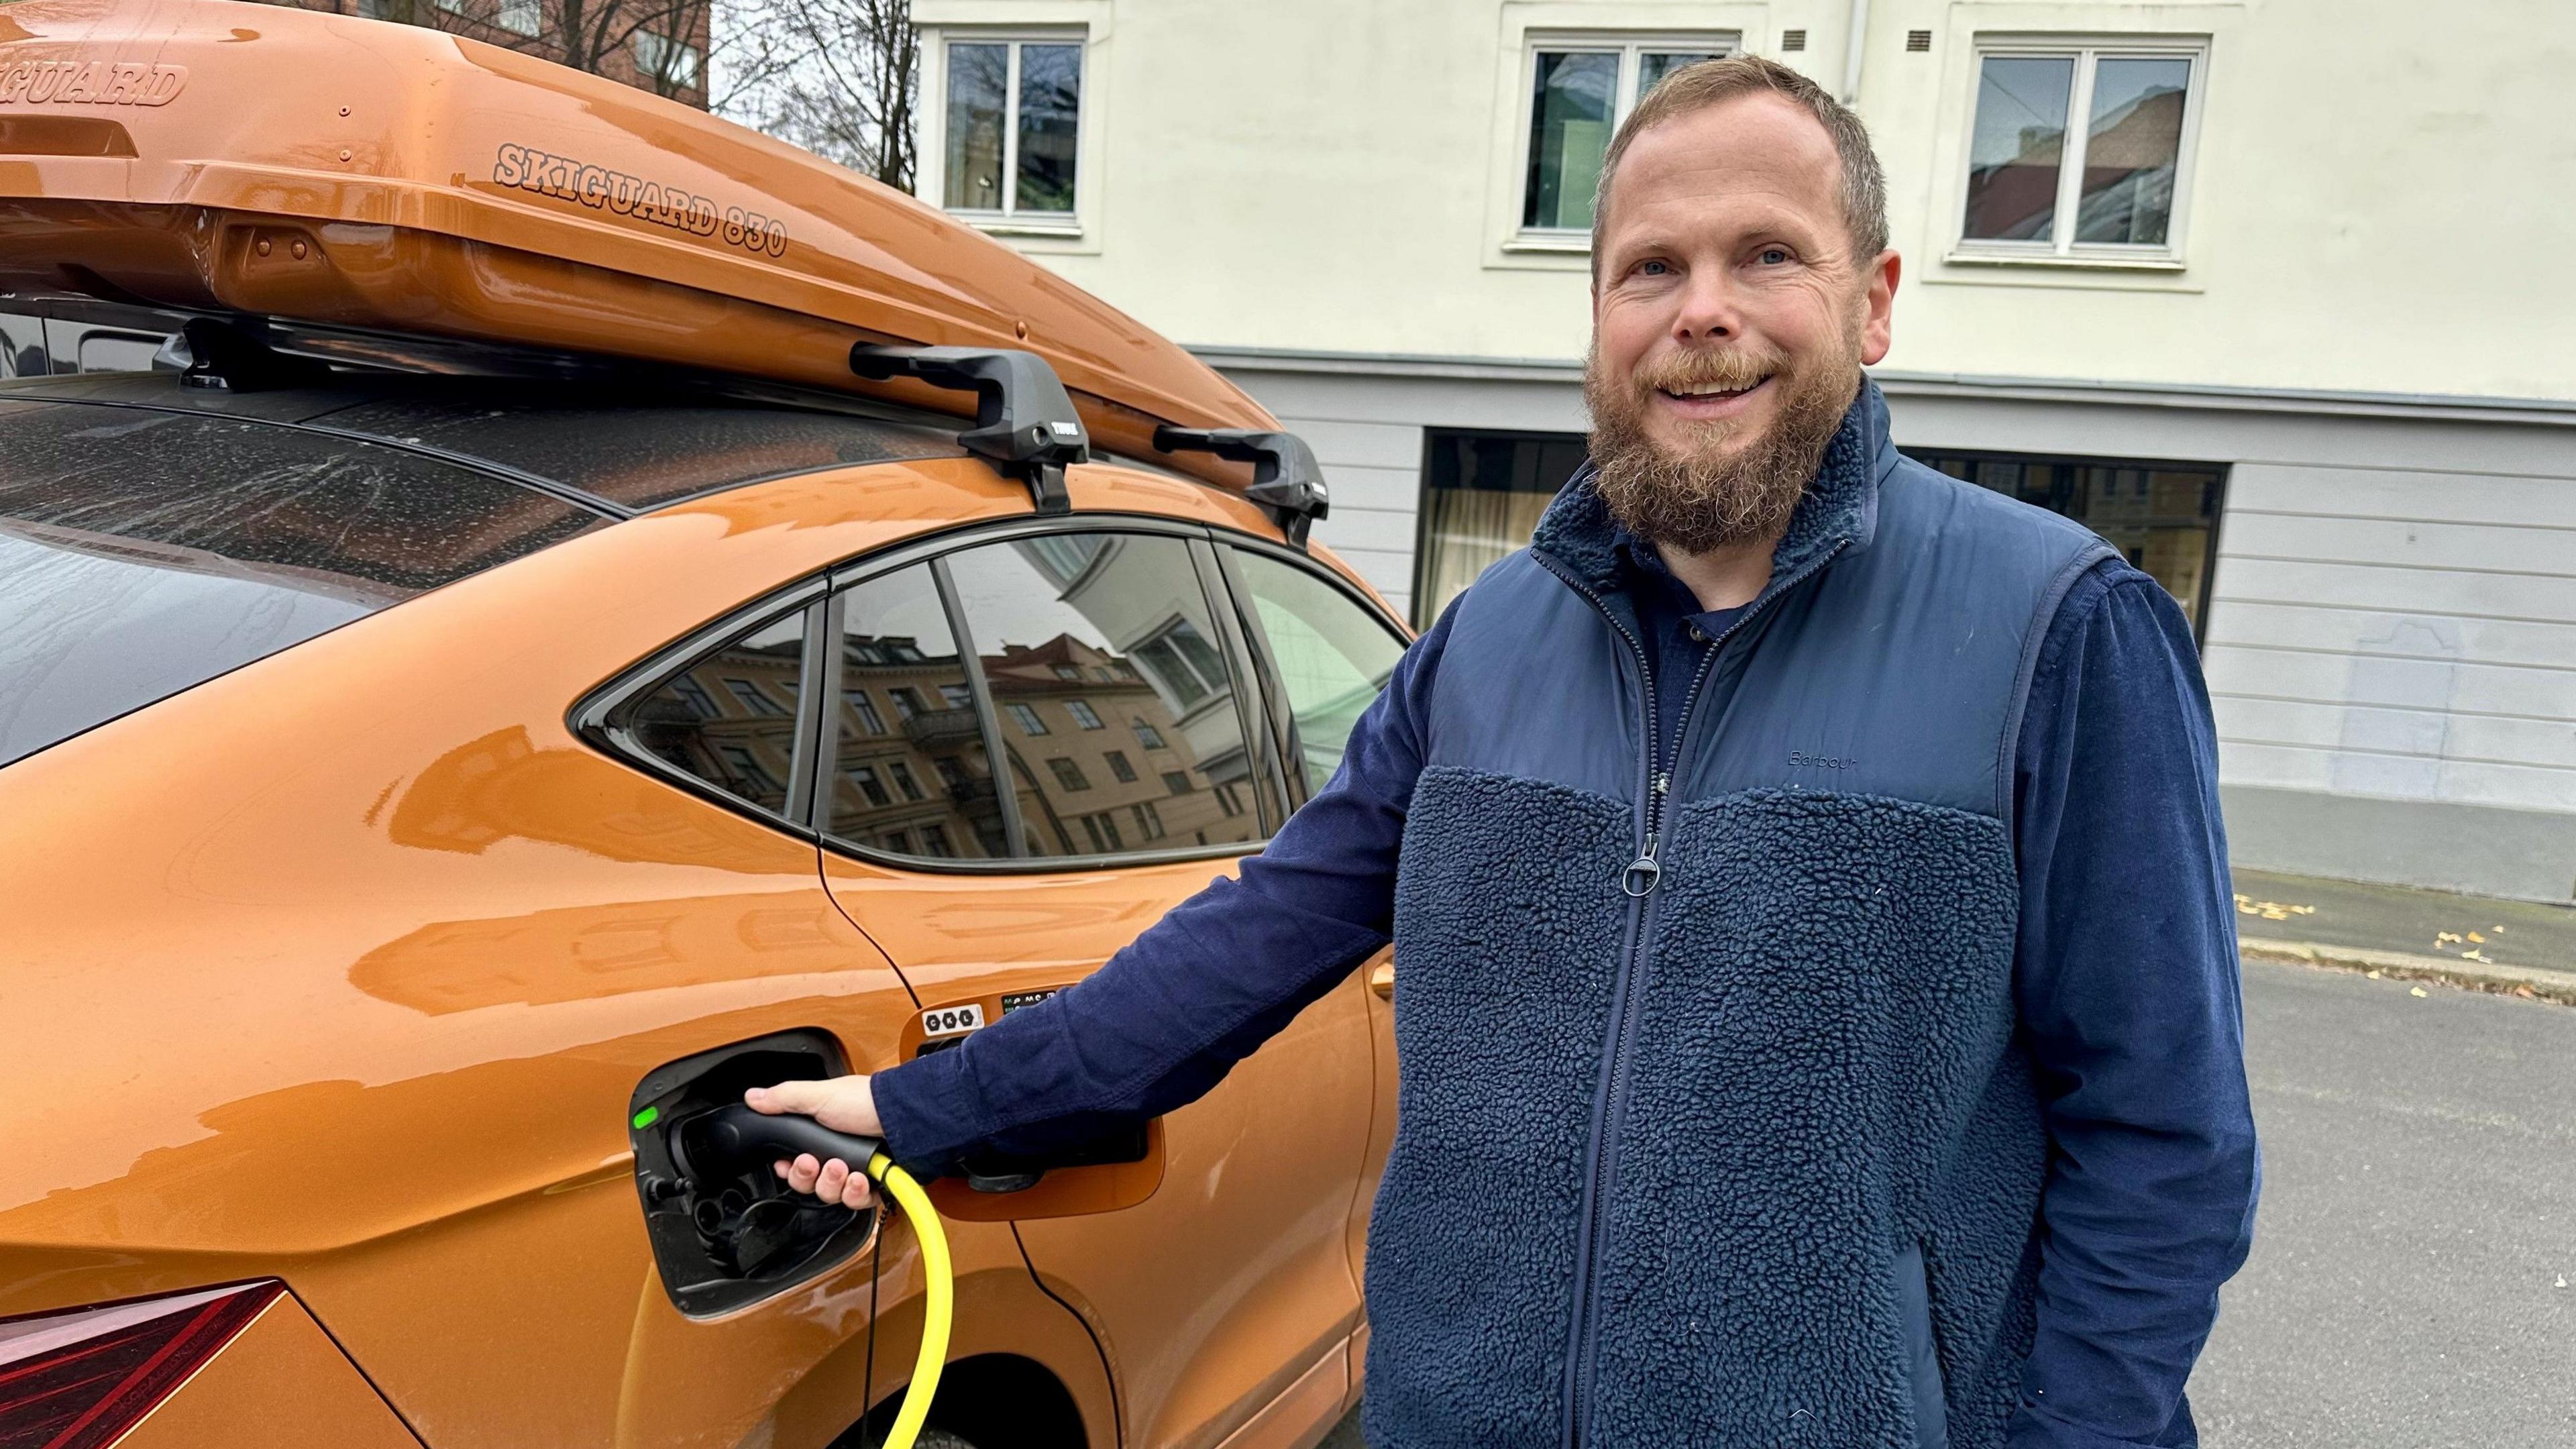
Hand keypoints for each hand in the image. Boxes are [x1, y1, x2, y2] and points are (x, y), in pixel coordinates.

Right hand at [744, 1075, 882, 1209]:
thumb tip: (753, 1097)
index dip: (788, 1169)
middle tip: (813, 1162)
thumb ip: (784, 1099)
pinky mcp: (874, 1185)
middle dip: (808, 1176)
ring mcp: (855, 1171)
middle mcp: (836, 1154)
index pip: (793, 1163)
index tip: (786, 1164)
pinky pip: (855, 1202)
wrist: (906, 1116)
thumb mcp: (819, 1095)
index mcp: (820, 1135)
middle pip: (808, 1183)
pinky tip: (858, 1179)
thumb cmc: (866, 1101)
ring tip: (840, 1167)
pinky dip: (855, 1193)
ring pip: (830, 1195)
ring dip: (831, 1183)